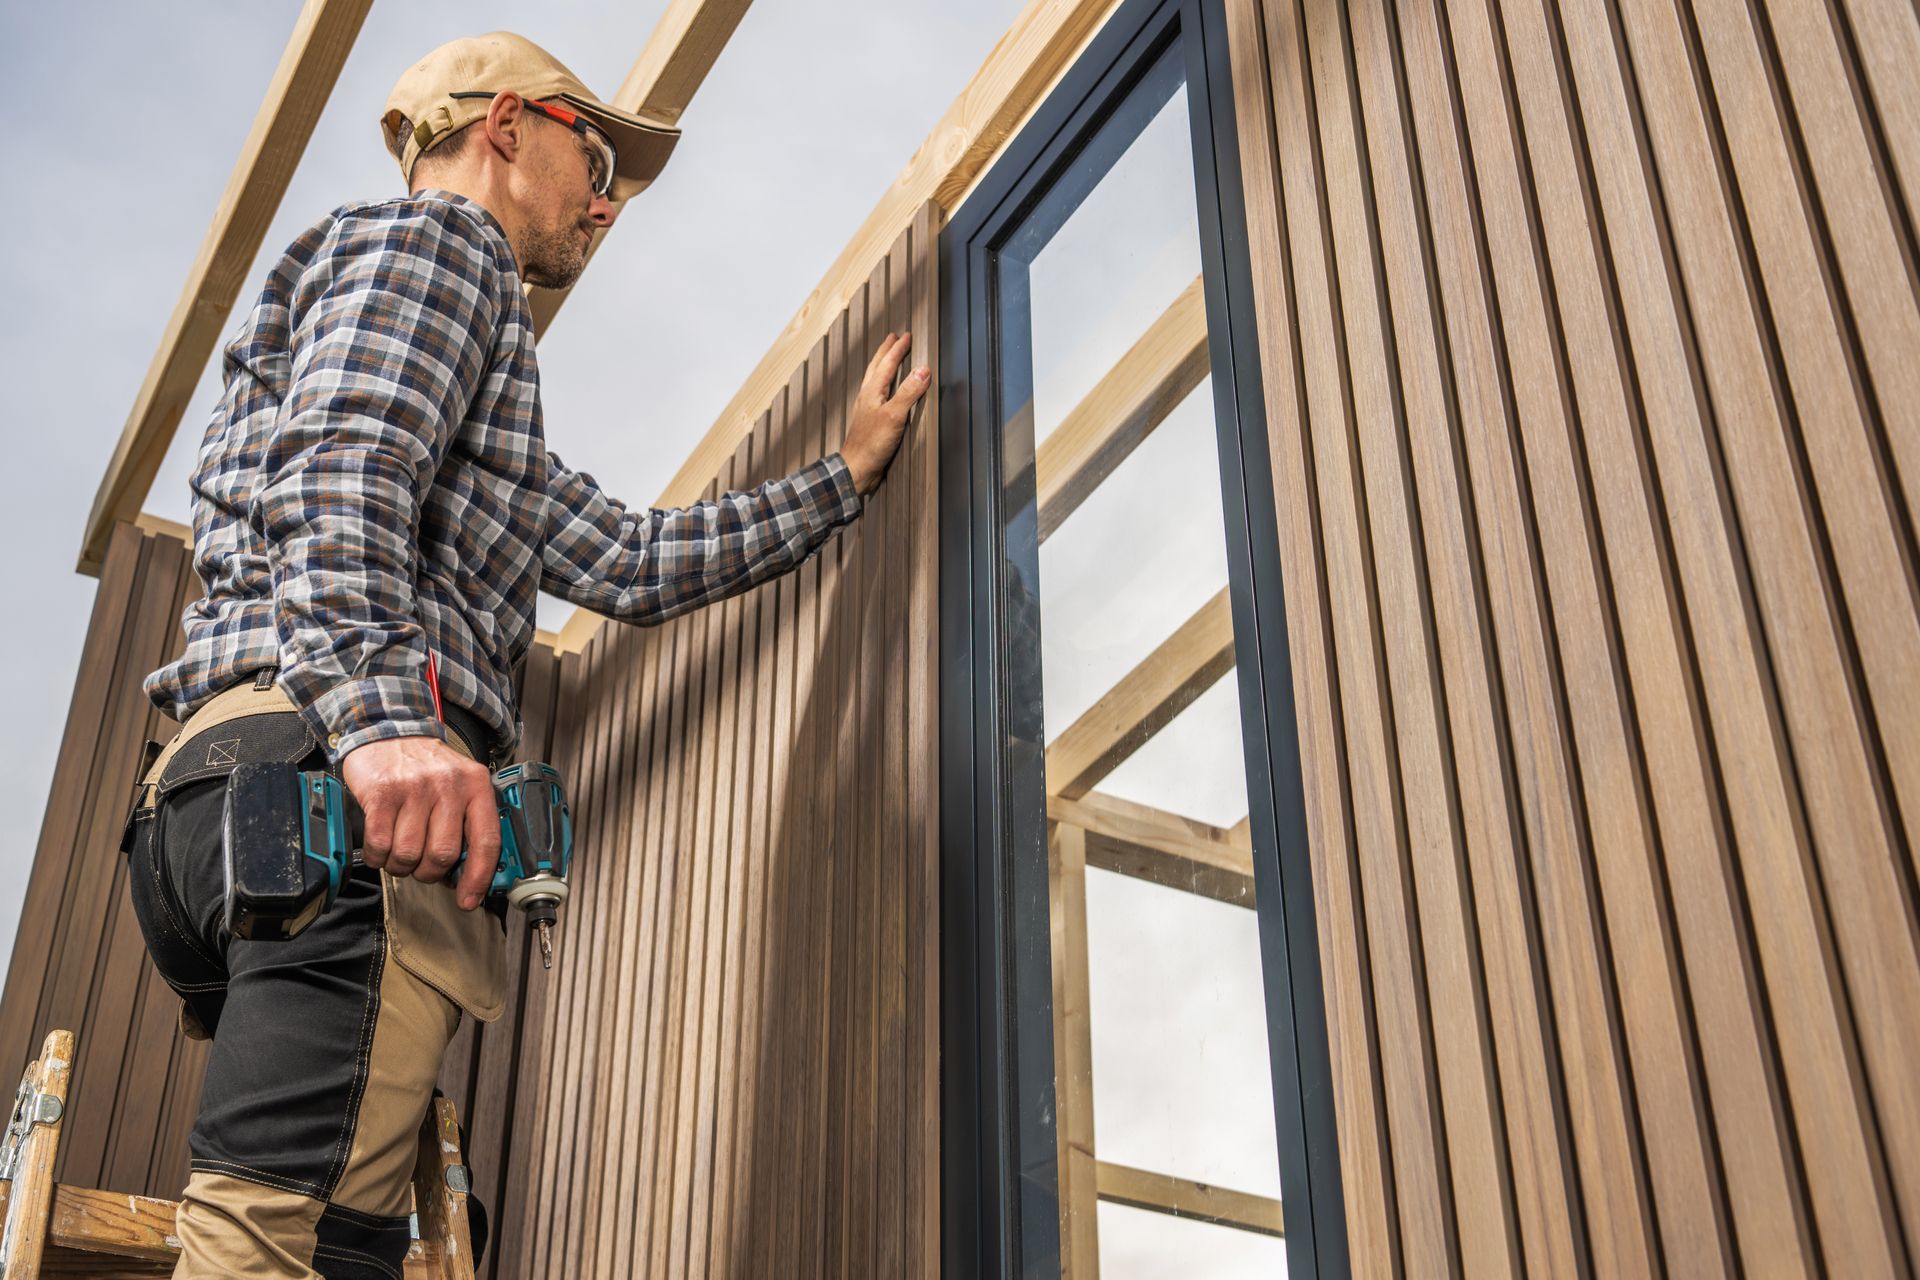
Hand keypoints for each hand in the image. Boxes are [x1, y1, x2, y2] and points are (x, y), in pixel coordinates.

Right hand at [340, 735, 500, 910]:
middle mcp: (449, 786)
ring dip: (401, 866)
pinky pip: (380, 845)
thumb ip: (468, 821)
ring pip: (410, 854)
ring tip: (399, 854)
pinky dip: (378, 857)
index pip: (486, 841)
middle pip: (443, 855)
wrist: (389, 731)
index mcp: (477, 786)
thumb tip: (468, 874)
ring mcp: (415, 788)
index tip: (468, 900)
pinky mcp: (382, 793)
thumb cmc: (427, 767)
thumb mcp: (460, 784)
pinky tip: (380, 849)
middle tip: (421, 866)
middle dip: (429, 873)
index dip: (478, 878)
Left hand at [841, 331, 930, 494]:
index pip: (887, 363)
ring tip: (888, 358)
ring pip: (874, 378)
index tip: (906, 336)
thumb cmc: (872, 444)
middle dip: (886, 351)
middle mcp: (867, 396)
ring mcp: (867, 408)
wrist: (857, 469)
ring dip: (882, 365)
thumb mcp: (895, 415)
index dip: (898, 349)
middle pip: (876, 367)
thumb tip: (923, 370)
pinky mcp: (869, 421)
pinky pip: (876, 393)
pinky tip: (885, 392)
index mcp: (872, 391)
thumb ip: (909, 392)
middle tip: (893, 338)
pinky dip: (882, 384)